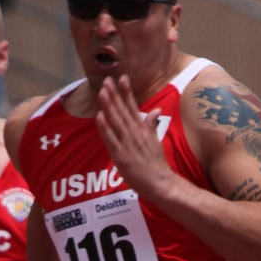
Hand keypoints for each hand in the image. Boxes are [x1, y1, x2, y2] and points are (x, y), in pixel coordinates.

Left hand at [96, 74, 174, 200]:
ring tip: (103, 91)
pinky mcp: (121, 156)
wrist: (160, 183)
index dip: (127, 92)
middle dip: (115, 94)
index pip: (133, 107)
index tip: (122, 78)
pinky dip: (105, 128)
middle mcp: (135, 133)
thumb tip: (155, 110)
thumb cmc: (157, 164)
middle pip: (123, 111)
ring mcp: (128, 144)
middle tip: (107, 80)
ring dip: (109, 106)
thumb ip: (151, 125)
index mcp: (143, 129)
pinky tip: (100, 116)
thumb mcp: (155, 141)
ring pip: (116, 121)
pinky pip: (111, 140)